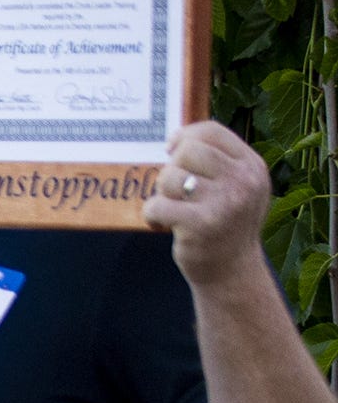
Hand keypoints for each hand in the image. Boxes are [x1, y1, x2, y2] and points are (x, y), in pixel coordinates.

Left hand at [145, 121, 273, 280]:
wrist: (232, 271)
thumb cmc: (225, 223)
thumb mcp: (236, 186)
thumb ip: (217, 161)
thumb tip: (175, 137)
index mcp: (252, 166)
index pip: (211, 131)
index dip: (184, 137)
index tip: (172, 152)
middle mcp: (243, 181)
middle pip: (187, 150)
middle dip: (171, 169)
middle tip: (175, 191)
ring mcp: (224, 203)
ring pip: (169, 177)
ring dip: (161, 194)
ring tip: (173, 210)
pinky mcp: (200, 225)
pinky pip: (156, 206)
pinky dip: (151, 215)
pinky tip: (162, 225)